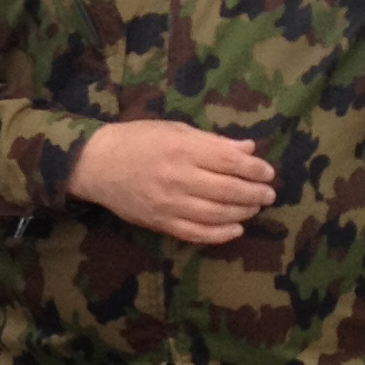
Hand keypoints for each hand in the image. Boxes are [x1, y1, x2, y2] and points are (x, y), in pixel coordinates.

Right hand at [69, 121, 274, 244]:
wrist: (96, 164)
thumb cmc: (138, 140)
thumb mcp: (175, 130)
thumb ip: (212, 141)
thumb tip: (248, 149)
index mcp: (182, 148)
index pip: (229, 162)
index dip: (254, 169)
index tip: (267, 172)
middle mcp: (177, 177)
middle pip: (228, 190)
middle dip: (254, 193)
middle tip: (268, 194)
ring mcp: (168, 204)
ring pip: (216, 214)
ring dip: (243, 213)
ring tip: (254, 208)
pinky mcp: (160, 223)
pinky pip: (196, 234)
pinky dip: (220, 234)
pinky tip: (235, 229)